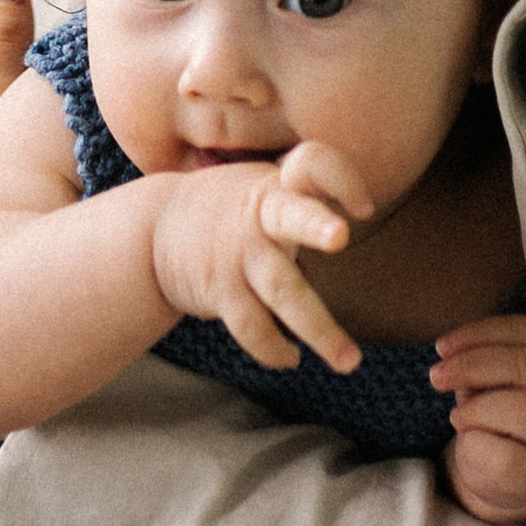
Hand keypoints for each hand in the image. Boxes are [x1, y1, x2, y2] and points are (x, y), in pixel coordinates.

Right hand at [148, 142, 377, 375]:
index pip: (313, 163)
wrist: (154, 230)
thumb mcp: (266, 184)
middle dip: (315, 225)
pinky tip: (292, 359)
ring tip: (350, 362)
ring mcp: (240, 254)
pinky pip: (252, 327)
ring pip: (282, 291)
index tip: (366, 207)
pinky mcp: (220, 290)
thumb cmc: (231, 207)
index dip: (340, 178)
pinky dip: (273, 349)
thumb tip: (371, 208)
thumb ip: (308, 191)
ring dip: (319, 329)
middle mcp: (262, 215)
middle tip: (341, 236)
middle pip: (292, 217)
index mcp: (280, 183)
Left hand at [433, 314, 525, 522]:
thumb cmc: (500, 418)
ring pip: (523, 409)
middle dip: (473, 365)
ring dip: (477, 408)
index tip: (442, 346)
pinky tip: (468, 441)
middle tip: (436, 376)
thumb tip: (449, 353)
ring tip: (458, 416)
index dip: (482, 333)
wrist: (512, 479)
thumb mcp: (493, 381)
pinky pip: (506, 455)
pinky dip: (475, 442)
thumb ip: (481, 361)